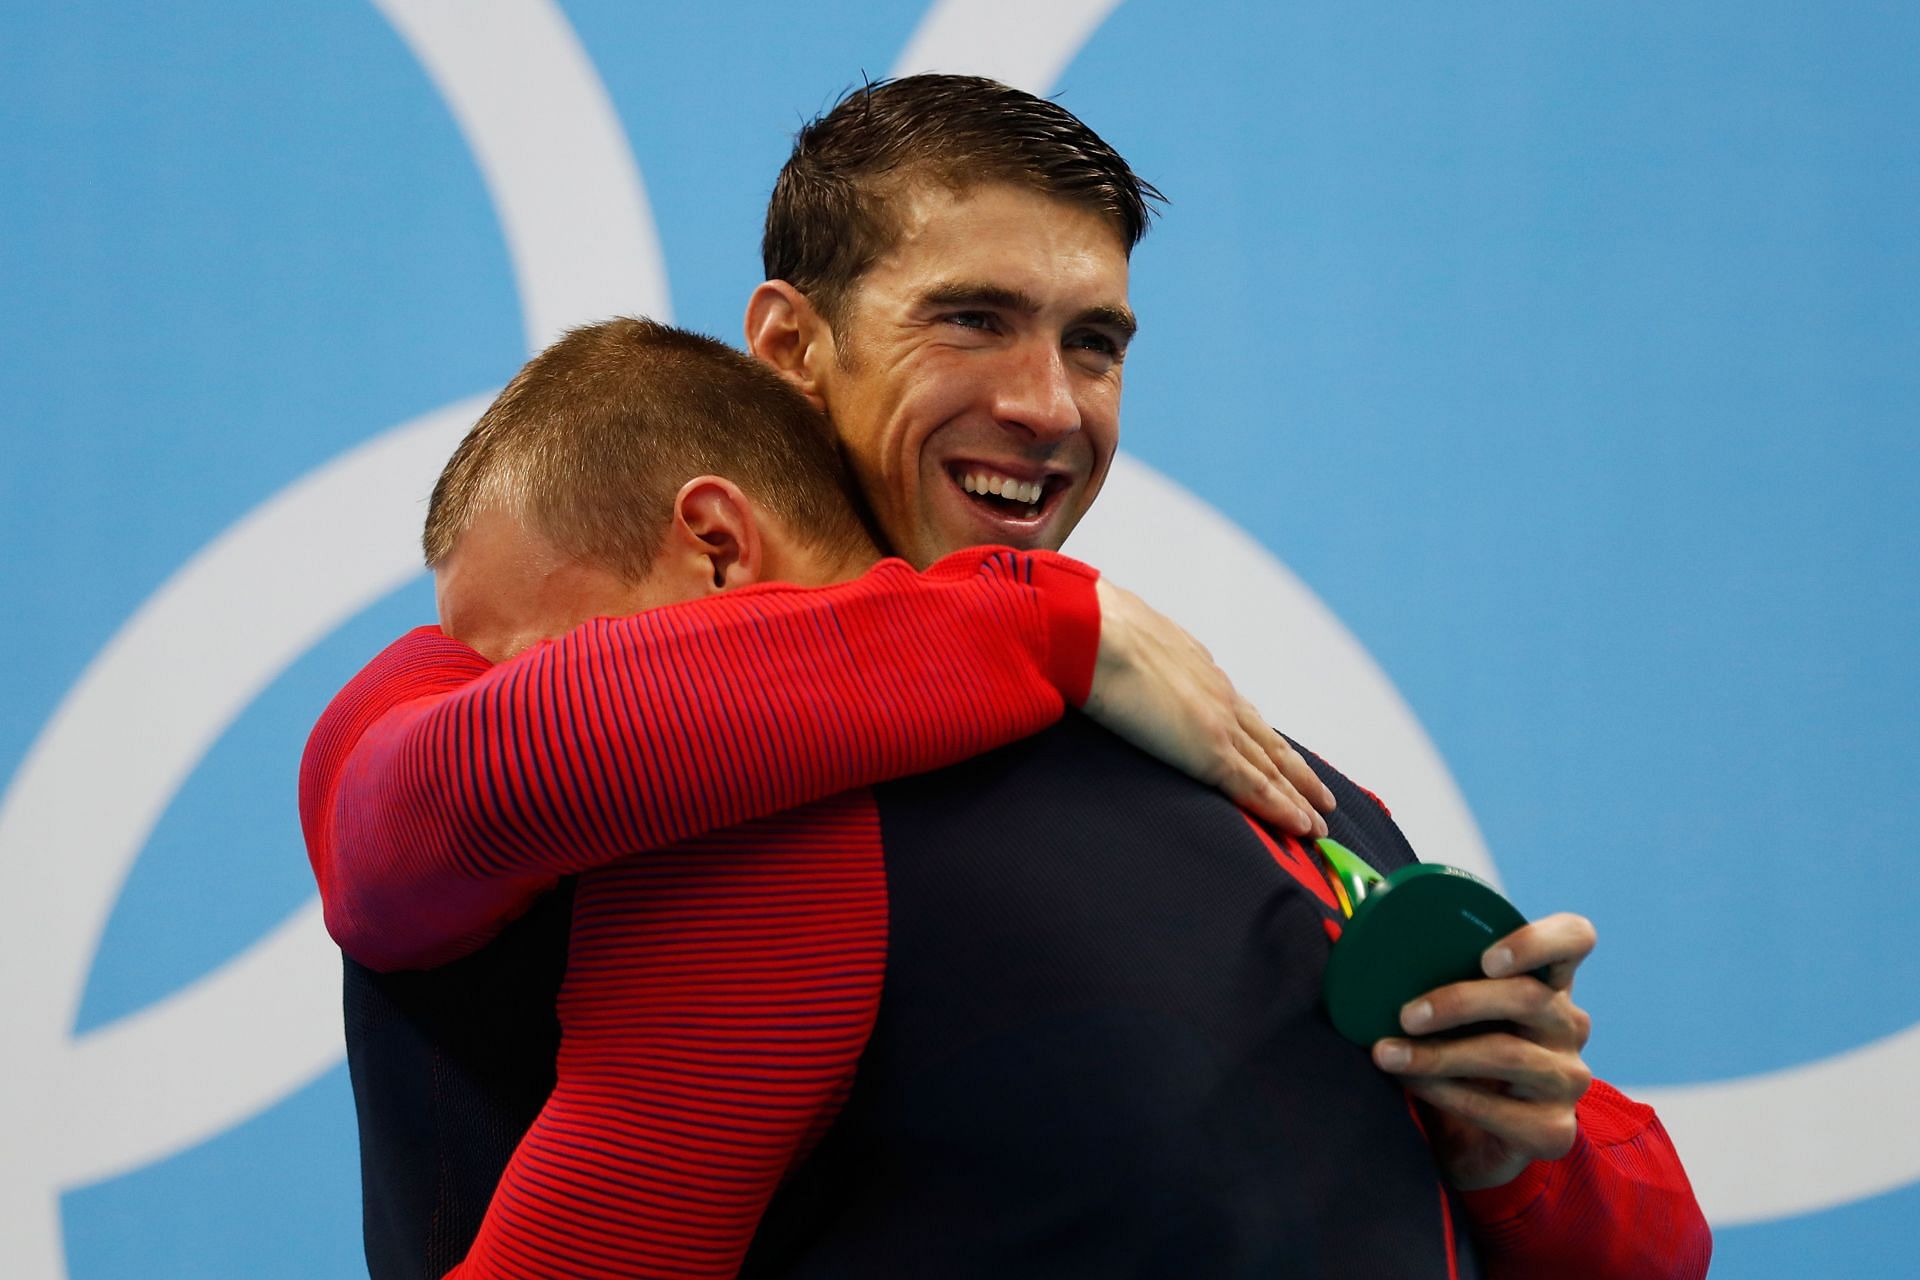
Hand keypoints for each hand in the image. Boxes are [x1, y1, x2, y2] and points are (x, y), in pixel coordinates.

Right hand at [1083, 577, 1333, 836]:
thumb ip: (1129, 660)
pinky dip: (1283, 809)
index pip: (1237, 710)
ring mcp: (1219, 723)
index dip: (1259, 737)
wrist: (1089, 632)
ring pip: (1272, 767)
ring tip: (1318, 821)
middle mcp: (1217, 693)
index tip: (1274, 755)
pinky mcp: (1211, 751)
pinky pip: (1257, 788)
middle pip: (1267, 741)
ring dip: (1298, 794)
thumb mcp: (1119, 642)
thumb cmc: (1089, 633)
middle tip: (1319, 795)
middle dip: (1294, 770)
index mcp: (1195, 667)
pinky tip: (1303, 828)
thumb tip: (1112, 668)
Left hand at [1370, 912, 1597, 1189]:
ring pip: (1507, 1053)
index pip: (1574, 938)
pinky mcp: (1554, 1130)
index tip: (1487, 958)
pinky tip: (1412, 1085)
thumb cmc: (1454, 1053)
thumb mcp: (1450, 1009)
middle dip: (1458, 1002)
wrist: (1468, 1142)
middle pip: (1527, 996)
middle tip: (1405, 1014)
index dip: (1539, 940)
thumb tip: (1363, 930)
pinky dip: (1444, 1093)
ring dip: (1436, 1054)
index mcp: (1547, 982)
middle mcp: (1568, 1025)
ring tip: (1385, 1053)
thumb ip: (1430, 969)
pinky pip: (1495, 1107)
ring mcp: (1567, 1079)